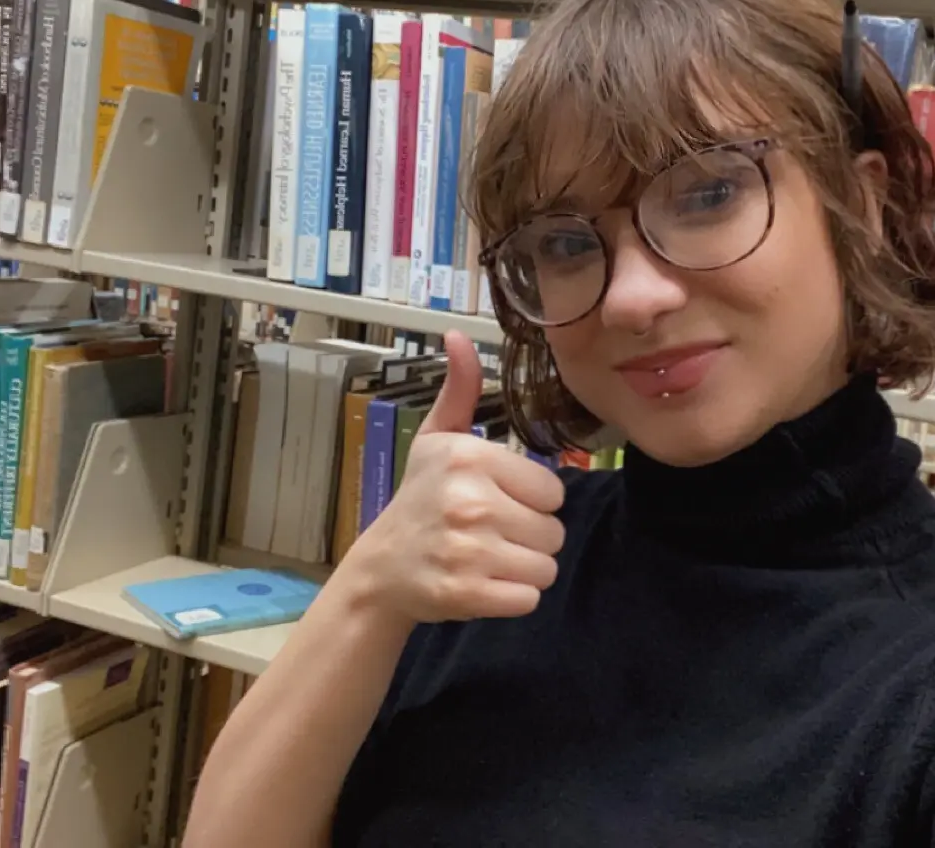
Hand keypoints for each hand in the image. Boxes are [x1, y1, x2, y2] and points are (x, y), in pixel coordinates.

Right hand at [339, 331, 566, 624]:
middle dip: (530, 537)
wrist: (381, 569)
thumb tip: (459, 335)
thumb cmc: (420, 499)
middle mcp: (470, 501)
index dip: (531, 500)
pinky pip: (528, 600)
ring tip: (488, 559)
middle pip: (554, 532)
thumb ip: (461, 390)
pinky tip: (482, 584)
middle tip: (491, 535)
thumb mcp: (437, 438)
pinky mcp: (467, 594)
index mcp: (469, 457)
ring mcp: (468, 551)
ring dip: (524, 569)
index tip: (497, 501)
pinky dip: (512, 598)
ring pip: (546, 568)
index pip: (553, 490)